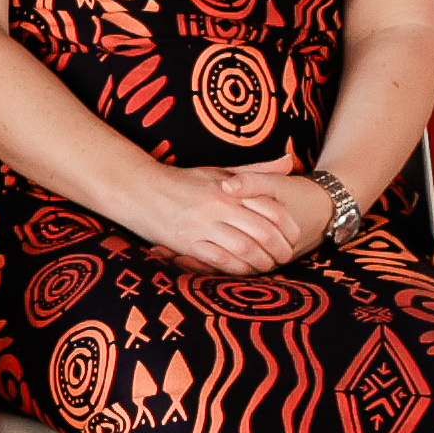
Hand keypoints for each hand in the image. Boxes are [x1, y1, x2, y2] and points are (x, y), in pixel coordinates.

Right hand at [142, 158, 333, 278]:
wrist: (139, 189)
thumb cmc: (183, 180)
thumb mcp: (219, 170)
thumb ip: (255, 170)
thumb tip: (288, 161)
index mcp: (229, 188)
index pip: (272, 209)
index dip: (289, 227)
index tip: (294, 237)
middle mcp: (219, 205)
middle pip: (263, 233)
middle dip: (280, 249)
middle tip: (286, 257)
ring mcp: (203, 225)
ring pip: (245, 249)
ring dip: (262, 263)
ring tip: (268, 266)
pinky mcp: (187, 243)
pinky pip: (220, 261)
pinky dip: (237, 270)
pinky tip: (245, 271)